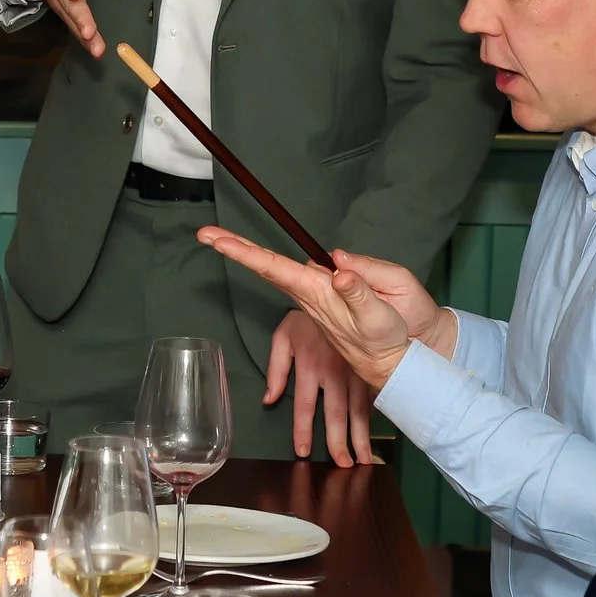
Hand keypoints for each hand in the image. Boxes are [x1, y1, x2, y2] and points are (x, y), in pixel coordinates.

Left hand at [203, 229, 426, 393]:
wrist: (390, 363)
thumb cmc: (385, 339)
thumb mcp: (377, 316)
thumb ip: (358, 292)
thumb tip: (338, 271)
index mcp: (317, 294)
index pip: (275, 268)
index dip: (246, 253)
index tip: (218, 242)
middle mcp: (307, 294)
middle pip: (266, 266)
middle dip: (236, 248)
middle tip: (204, 233)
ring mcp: (310, 297)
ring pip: (273, 269)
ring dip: (248, 253)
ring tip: (223, 238)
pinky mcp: (318, 299)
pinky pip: (287, 275)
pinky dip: (266, 263)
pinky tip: (258, 255)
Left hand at [263, 309, 380, 466]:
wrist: (336, 291)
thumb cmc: (306, 318)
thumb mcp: (284, 337)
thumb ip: (276, 368)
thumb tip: (269, 399)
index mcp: (310, 365)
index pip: (303, 405)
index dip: (302, 431)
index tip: (303, 452)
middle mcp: (333, 372)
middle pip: (335, 414)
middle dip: (338, 442)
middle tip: (343, 465)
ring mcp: (354, 370)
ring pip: (358, 409)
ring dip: (362, 436)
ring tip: (364, 459)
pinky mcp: (368, 366)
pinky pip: (372, 395)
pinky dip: (374, 416)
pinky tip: (376, 432)